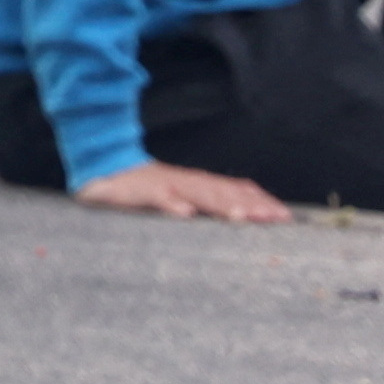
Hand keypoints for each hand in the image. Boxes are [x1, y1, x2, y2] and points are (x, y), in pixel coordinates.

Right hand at [81, 158, 294, 224]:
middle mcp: (184, 181)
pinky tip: (184, 214)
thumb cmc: (137, 187)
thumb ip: (200, 205)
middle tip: (276, 219)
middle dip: (251, 205)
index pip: (234, 189)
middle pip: (223, 192)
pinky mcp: (138, 190)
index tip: (285, 217)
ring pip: (196, 193)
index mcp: (194, 184)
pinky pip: (156, 197)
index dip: (260, 201)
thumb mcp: (173, 196)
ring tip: (242, 217)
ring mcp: (162, 184)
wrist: (97, 164)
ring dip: (220, 204)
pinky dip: (170, 204)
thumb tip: (236, 217)